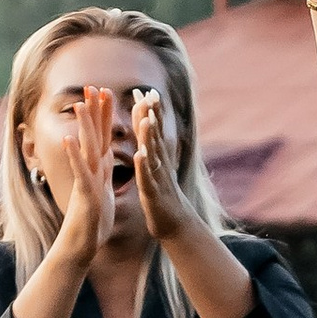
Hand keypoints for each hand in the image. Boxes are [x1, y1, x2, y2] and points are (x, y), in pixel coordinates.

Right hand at [54, 86, 120, 259]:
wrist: (81, 246)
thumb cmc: (93, 222)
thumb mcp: (104, 190)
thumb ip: (104, 172)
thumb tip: (107, 156)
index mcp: (99, 169)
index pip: (102, 135)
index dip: (104, 114)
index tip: (105, 92)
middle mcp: (91, 170)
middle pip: (93, 135)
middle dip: (94, 111)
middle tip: (92, 85)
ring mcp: (86, 180)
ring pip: (86, 148)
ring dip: (83, 126)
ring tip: (79, 104)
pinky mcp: (84, 194)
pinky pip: (80, 173)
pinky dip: (75, 157)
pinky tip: (69, 140)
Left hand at [131, 91, 191, 243]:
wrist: (176, 226)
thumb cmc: (164, 199)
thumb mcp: (158, 173)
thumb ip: (154, 154)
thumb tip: (150, 138)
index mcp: (158, 159)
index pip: (153, 131)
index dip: (149, 111)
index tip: (142, 90)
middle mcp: (160, 165)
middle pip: (155, 136)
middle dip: (152, 114)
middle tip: (149, 93)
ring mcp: (158, 178)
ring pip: (153, 153)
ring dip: (150, 135)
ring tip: (147, 117)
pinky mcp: (153, 194)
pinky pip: (147, 178)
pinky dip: (144, 166)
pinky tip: (140, 153)